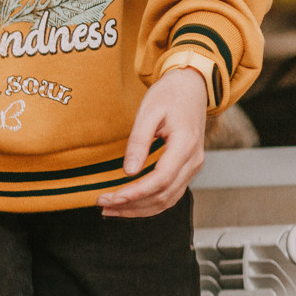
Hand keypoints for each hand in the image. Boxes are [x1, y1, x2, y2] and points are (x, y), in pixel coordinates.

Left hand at [102, 68, 208, 217]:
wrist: (192, 87)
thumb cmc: (169, 95)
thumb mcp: (149, 112)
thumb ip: (138, 142)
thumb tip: (128, 172)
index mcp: (186, 145)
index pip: (161, 179)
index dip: (135, 193)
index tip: (111, 198)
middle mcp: (194, 160)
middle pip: (164, 195)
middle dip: (131, 204)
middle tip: (102, 203)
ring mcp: (193, 166)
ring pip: (168, 199)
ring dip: (139, 209)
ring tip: (110, 208)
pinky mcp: (187, 169)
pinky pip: (170, 194)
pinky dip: (149, 203)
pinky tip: (128, 204)